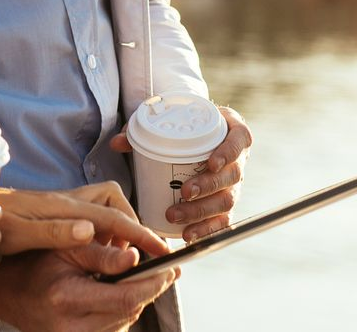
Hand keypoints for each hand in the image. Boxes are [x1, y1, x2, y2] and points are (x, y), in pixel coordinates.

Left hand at [0, 182, 171, 258]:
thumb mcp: (22, 235)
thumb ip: (57, 232)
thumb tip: (91, 230)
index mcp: (65, 207)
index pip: (113, 218)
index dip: (139, 234)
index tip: (161, 250)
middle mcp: (68, 201)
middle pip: (114, 204)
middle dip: (132, 225)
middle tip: (140, 254)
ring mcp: (63, 205)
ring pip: (103, 207)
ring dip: (117, 227)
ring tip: (122, 255)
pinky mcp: (57, 212)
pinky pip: (91, 216)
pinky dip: (103, 230)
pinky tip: (98, 250)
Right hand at [0, 241, 178, 331]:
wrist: (8, 293)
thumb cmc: (34, 264)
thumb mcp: (66, 248)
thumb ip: (102, 254)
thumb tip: (136, 256)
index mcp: (67, 298)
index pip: (126, 298)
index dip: (153, 284)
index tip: (171, 269)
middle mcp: (71, 327)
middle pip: (130, 312)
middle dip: (152, 290)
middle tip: (169, 271)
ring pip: (125, 322)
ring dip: (139, 300)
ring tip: (148, 278)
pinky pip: (113, 329)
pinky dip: (123, 310)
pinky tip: (124, 293)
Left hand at [110, 104, 252, 240]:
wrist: (200, 138)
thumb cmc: (186, 128)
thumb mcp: (170, 120)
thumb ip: (142, 129)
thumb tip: (117, 143)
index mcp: (232, 133)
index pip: (239, 141)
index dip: (228, 153)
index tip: (211, 163)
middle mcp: (238, 161)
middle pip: (232, 176)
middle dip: (208, 187)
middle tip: (184, 192)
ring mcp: (233, 185)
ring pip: (227, 201)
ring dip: (201, 211)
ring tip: (174, 215)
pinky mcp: (225, 205)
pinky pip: (222, 221)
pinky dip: (205, 230)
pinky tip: (187, 235)